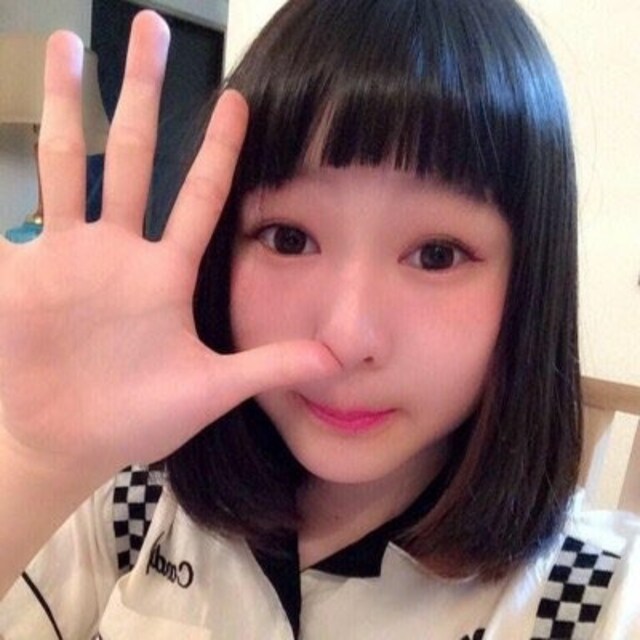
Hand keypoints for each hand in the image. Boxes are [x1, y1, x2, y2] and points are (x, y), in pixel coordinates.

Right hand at [0, 11, 336, 480]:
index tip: (238, 100)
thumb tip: (340, 357)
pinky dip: (5, 178)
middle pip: (133, 156)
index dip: (217, 149)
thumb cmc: (140, 418)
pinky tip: (0, 123)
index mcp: (167, 274)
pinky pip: (17, 214)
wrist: (72, 443)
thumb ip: (271, 366)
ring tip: (68, 42)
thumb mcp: (212, 388)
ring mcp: (69, 255)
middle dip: (140, 94)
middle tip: (150, 27)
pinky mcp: (25, 271)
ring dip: (66, 105)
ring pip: (69, 162)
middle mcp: (120, 252)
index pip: (199, 196)